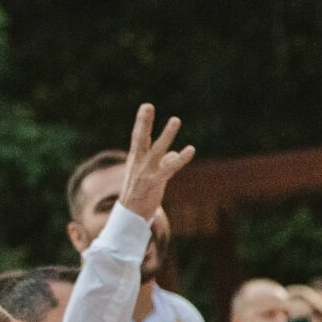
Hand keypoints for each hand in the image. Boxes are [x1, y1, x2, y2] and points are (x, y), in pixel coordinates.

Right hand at [116, 103, 194, 221]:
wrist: (131, 216)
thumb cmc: (141, 195)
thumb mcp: (151, 176)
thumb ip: (163, 163)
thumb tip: (175, 154)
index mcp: (136, 160)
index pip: (138, 137)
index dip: (141, 122)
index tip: (146, 106)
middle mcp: (139, 163)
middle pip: (140, 139)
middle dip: (143, 122)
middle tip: (147, 105)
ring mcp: (146, 172)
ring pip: (157, 149)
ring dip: (166, 135)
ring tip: (174, 119)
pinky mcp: (155, 182)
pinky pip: (170, 167)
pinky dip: (181, 158)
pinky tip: (191, 149)